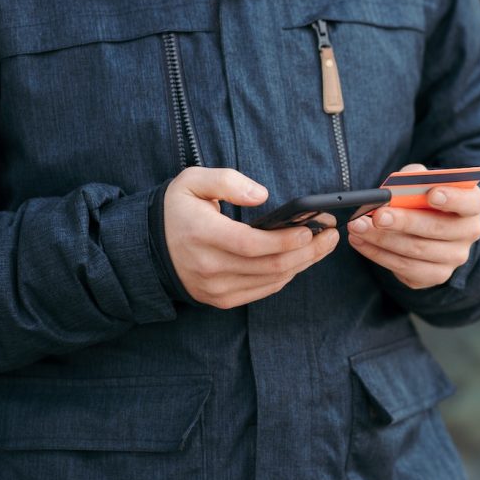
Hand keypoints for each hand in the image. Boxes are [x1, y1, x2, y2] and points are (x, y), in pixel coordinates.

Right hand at [164, 167, 338, 308]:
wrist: (147, 248)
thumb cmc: (177, 210)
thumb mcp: (192, 181)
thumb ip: (227, 181)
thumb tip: (262, 195)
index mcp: (201, 235)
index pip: (252, 244)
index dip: (286, 239)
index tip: (312, 227)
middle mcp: (208, 267)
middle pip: (270, 265)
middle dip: (309, 251)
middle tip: (331, 234)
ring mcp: (215, 288)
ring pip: (272, 280)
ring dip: (304, 263)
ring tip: (324, 244)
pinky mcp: (221, 299)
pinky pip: (264, 290)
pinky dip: (287, 275)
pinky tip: (301, 259)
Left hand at [347, 164, 479, 288]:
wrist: (426, 227)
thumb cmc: (423, 198)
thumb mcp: (421, 181)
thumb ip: (413, 177)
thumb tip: (398, 184)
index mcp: (472, 205)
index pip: (470, 202)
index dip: (452, 198)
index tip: (432, 194)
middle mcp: (469, 233)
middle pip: (438, 229)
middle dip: (404, 222)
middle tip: (378, 216)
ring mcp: (454, 258)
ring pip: (416, 251)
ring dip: (382, 240)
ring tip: (357, 227)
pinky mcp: (435, 275)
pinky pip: (405, 268)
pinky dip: (378, 255)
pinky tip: (361, 242)